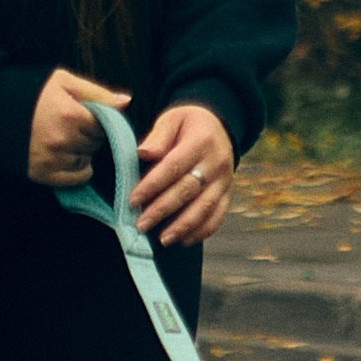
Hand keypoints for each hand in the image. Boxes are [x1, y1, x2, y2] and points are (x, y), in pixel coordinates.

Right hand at [27, 67, 130, 187]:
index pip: (104, 127)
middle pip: (95, 144)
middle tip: (70, 125)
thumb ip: (97, 92)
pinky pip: (76, 178)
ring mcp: (53, 159)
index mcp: (71, 114)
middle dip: (88, 136)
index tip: (83, 115)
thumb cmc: (30, 92)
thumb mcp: (64, 82)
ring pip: (87, 161)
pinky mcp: (42, 173)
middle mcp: (63, 140)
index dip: (96, 121)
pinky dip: (76, 169)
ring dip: (81, 152)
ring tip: (62, 139)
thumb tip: (126, 102)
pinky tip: (64, 156)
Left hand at [132, 100, 235, 245]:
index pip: (173, 166)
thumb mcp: (172, 119)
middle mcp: (216, 162)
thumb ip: (158, 137)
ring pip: (204, 207)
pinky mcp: (227, 194)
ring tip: (162, 239)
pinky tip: (183, 240)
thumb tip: (143, 153)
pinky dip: (201, 231)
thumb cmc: (187, 124)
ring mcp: (224, 180)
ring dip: (183, 226)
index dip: (152, 185)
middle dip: (162, 210)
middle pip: (187, 190)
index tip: (133, 200)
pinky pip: (217, 216)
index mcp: (201, 141)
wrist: (219, 127)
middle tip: (141, 225)